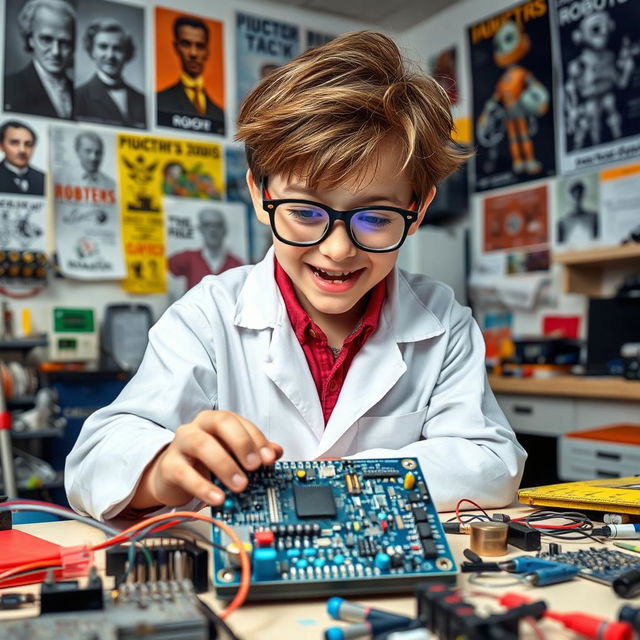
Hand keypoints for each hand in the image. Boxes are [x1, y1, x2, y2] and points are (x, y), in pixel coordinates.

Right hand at [132, 410, 282, 508]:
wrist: (171, 475)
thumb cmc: (204, 461)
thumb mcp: (230, 454)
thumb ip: (254, 451)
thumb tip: (276, 452)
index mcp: (217, 420)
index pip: (238, 421)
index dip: (257, 439)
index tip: (269, 458)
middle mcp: (199, 426)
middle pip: (221, 422)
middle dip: (242, 443)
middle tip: (255, 466)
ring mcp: (181, 444)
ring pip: (202, 445)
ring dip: (225, 465)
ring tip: (241, 485)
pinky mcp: (169, 466)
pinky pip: (185, 474)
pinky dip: (204, 487)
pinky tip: (218, 498)